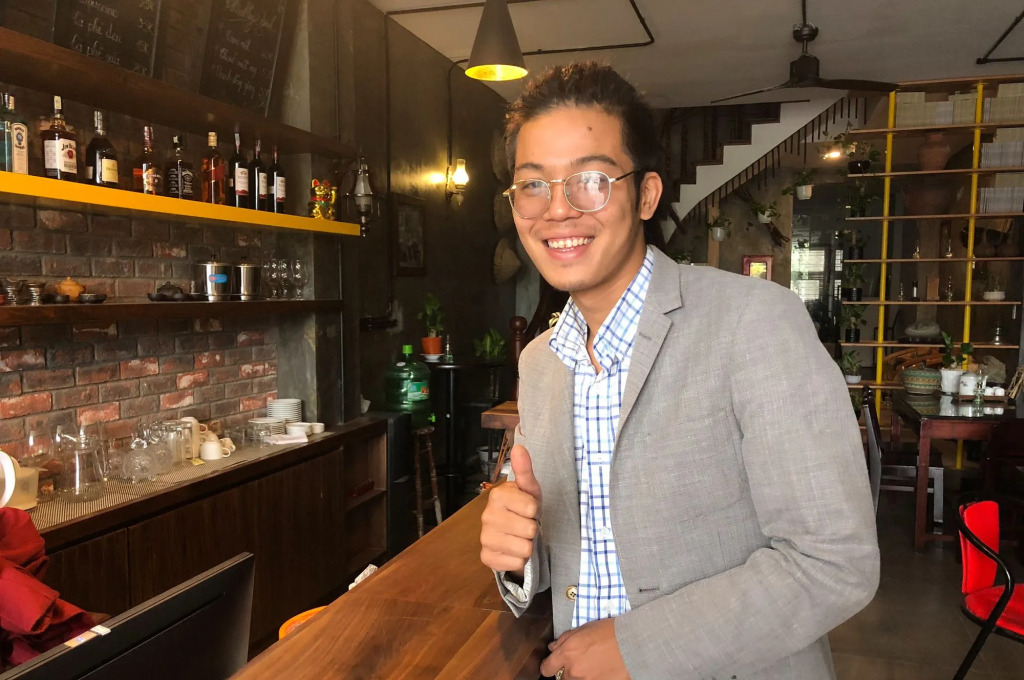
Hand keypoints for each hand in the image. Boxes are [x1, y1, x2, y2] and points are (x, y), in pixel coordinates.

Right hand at [480, 445, 541, 574]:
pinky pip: (515, 563)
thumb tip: (519, 447)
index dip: (535, 511)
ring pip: (524, 548)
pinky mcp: (487, 558)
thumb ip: (525, 470)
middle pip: (529, 530)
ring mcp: (485, 538)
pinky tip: (512, 550)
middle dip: (532, 529)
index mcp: (497, 496)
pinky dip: (519, 560)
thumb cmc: (523, 508)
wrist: (513, 534)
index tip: (528, 510)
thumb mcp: (529, 489)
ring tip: (520, 537)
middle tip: (524, 524)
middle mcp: (486, 516)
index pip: (532, 508)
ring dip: (527, 545)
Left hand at [540, 619, 628, 679]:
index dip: (548, 666)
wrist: (631, 642)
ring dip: (579, 676)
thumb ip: (564, 640)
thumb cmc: (610, 632)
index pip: (546, 668)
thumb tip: (554, 647)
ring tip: (591, 666)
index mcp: (567, 653)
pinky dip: (592, 678)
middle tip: (578, 663)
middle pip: (561, 678)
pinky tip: (600, 671)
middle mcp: (573, 670)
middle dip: (566, 671)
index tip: (551, 665)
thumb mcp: (583, 629)